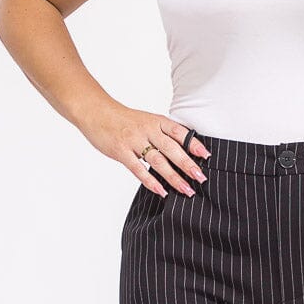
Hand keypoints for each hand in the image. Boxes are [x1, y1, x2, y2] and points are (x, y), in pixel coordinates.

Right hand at [79, 100, 211, 196]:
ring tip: (186, 189)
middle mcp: (147, 130)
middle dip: (188, 164)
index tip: (206, 156)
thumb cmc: (123, 120)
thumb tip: (182, 152)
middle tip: (201, 178)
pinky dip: (151, 182)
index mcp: (156, 121)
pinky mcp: (121, 152)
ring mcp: (134, 141)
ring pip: (158, 161)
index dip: (194, 144)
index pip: (179, 132)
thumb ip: (162, 134)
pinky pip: (138, 169)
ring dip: (173, 177)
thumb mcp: (146, 121)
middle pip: (172, 149)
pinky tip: (161, 192)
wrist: (96, 112)